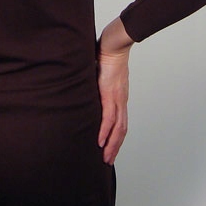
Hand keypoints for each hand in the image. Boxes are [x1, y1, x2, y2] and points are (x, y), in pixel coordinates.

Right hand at [97, 17, 133, 164]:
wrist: (113, 44)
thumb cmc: (106, 55)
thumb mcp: (100, 75)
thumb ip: (95, 84)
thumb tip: (84, 88)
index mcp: (119, 98)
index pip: (120, 123)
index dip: (116, 138)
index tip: (110, 149)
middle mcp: (120, 101)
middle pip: (121, 130)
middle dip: (115, 147)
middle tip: (108, 161)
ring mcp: (117, 99)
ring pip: (117, 128)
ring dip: (112, 145)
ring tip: (105, 157)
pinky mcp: (110, 95)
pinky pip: (109, 118)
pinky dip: (105, 131)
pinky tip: (100, 141)